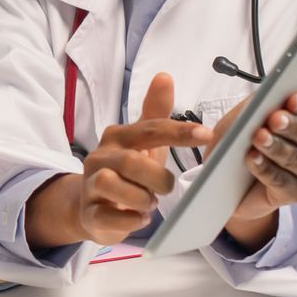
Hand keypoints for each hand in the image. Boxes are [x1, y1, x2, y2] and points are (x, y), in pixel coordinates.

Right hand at [28, 73, 214, 247]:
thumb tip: (164, 76)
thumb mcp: (143, 143)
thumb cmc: (125, 171)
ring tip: (150, 203)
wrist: (91, 207)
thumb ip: (154, 112)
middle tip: (167, 187)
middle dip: (157, 177)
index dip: (179, 132)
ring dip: (141, 198)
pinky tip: (140, 219)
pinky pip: (106, 217)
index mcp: (117, 137)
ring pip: (112, 185)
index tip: (207, 135)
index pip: (150, 129)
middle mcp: (100, 157)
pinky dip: (128, 220)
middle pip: (131, 161)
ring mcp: (91, 186)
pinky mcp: (89, 213)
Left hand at [220, 92, 296, 247]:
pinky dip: (265, 168)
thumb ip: (260, 103)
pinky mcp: (296, 193)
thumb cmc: (246, 139)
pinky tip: (252, 158)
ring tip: (259, 137)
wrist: (233, 177)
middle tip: (274, 119)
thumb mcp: (250, 114)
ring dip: (277, 147)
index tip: (292, 99)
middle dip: (292, 126)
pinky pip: (281, 181)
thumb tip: (266, 95)